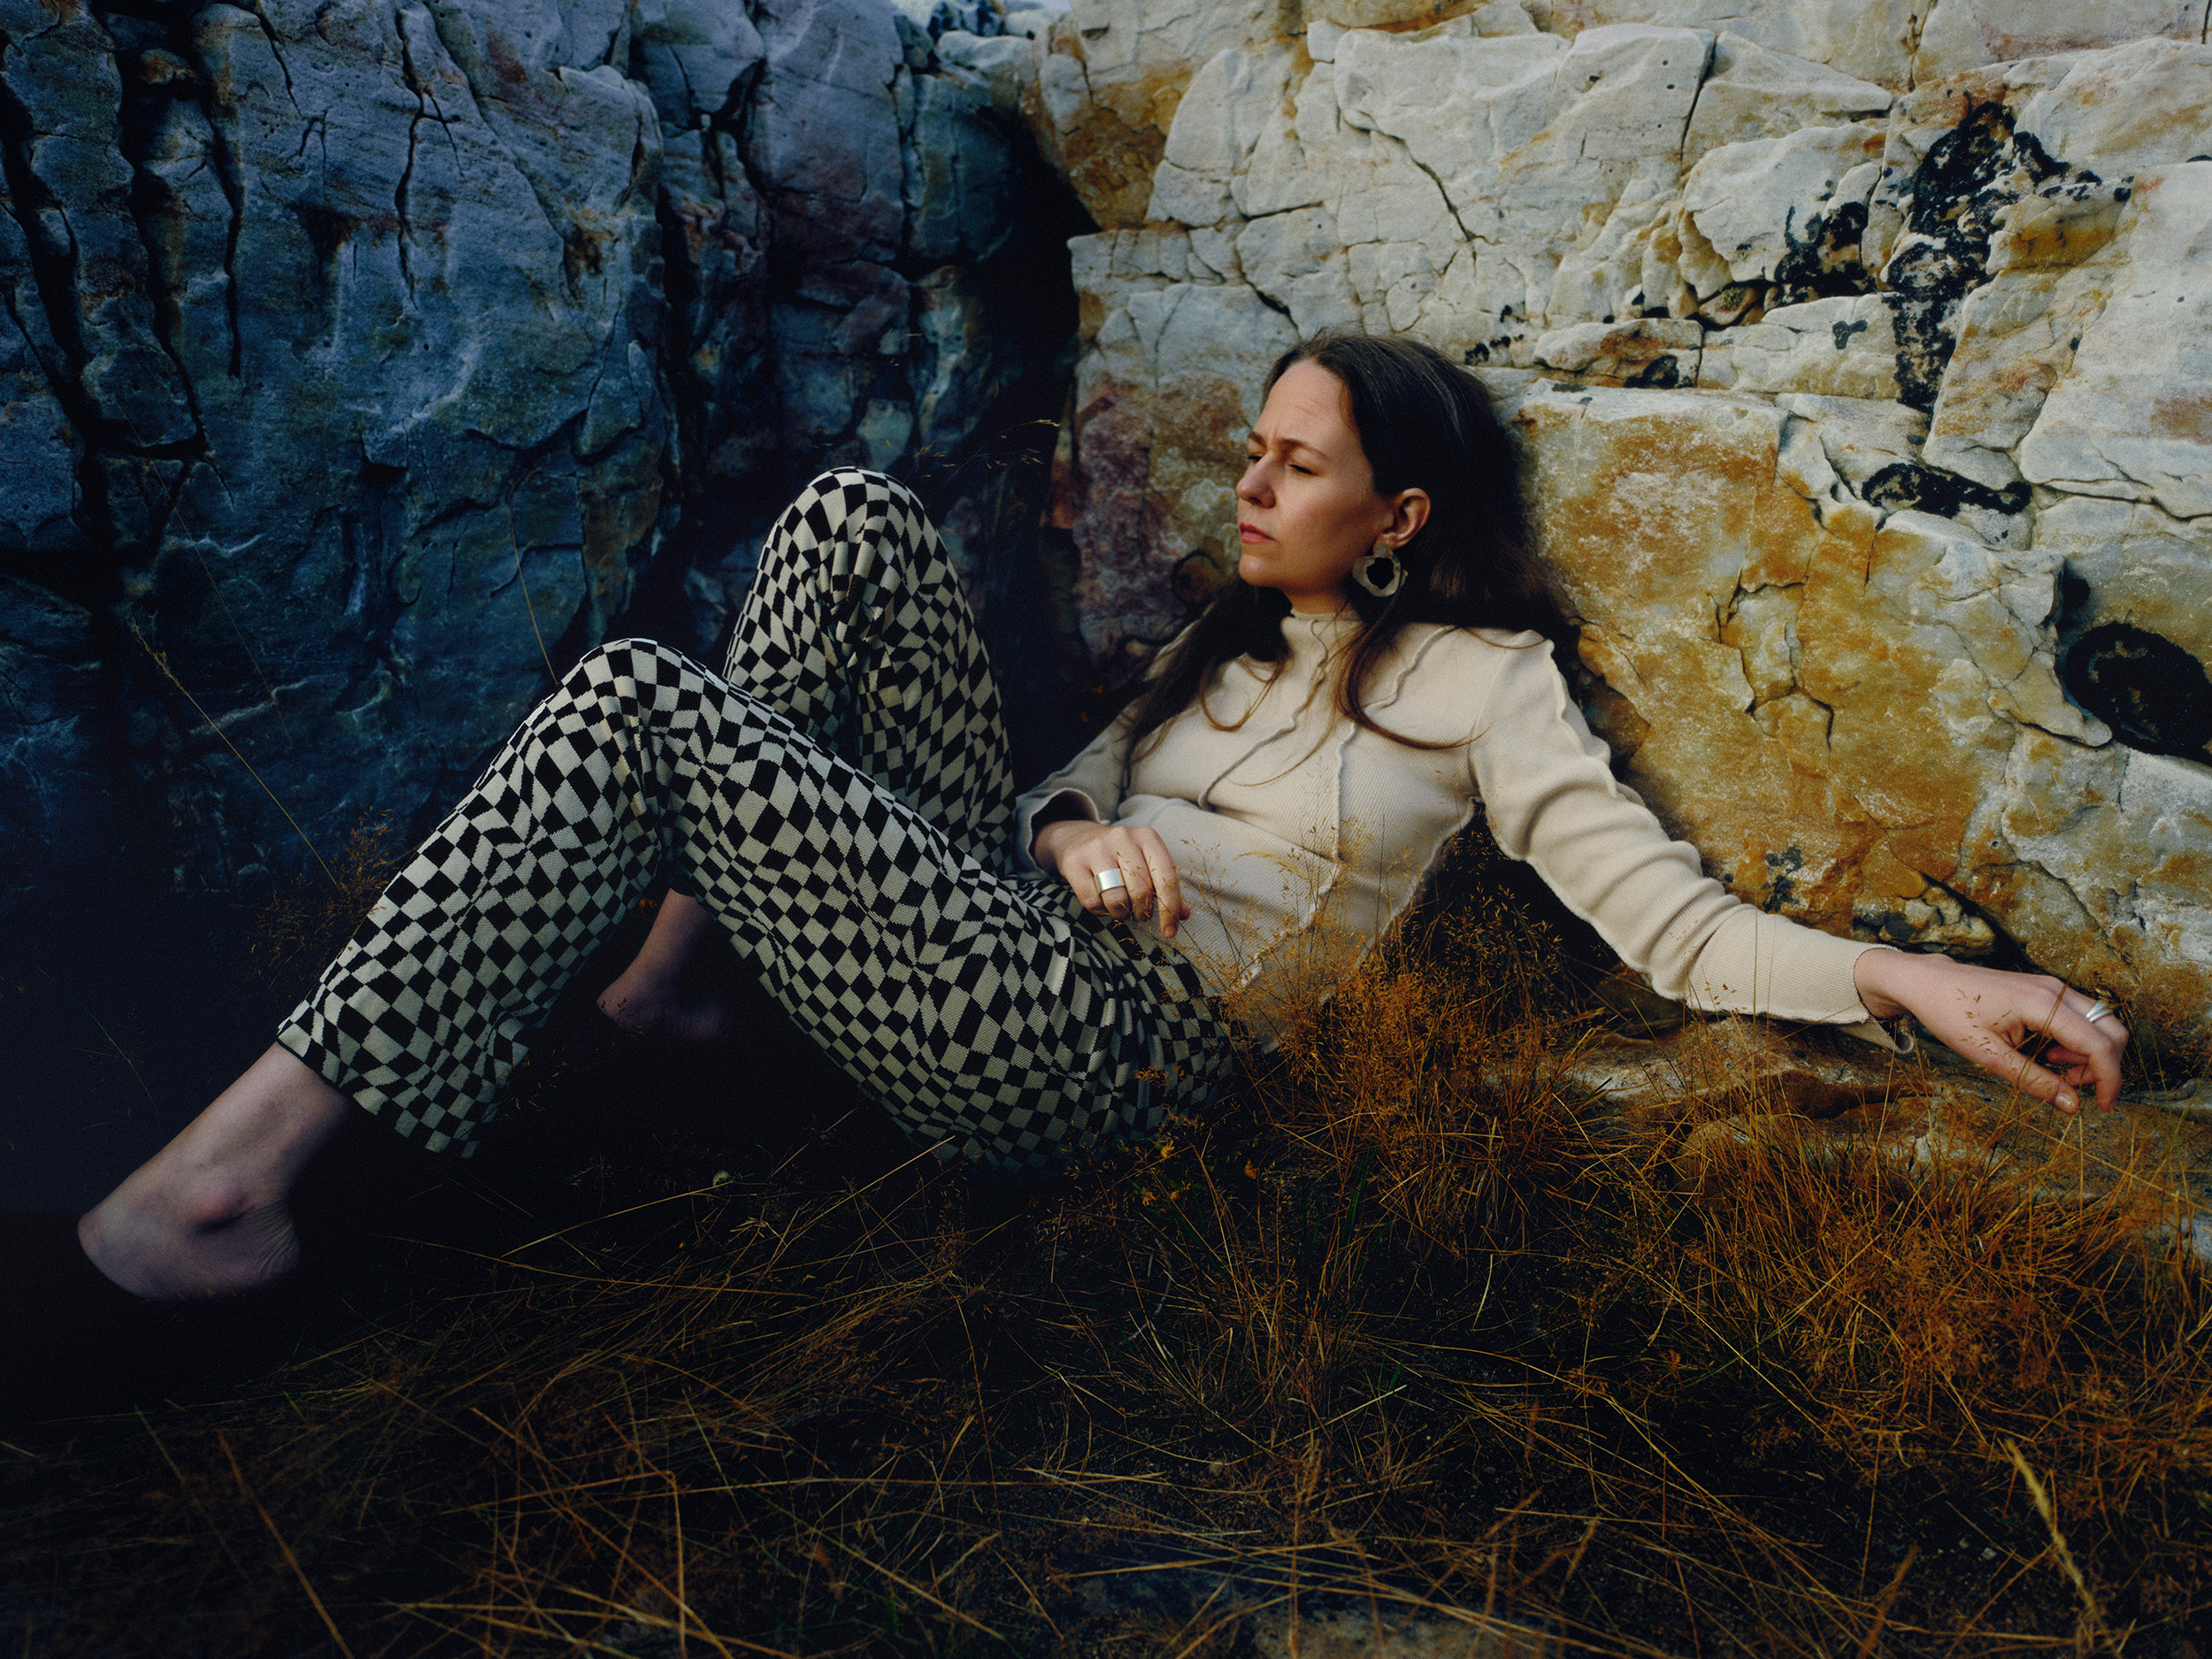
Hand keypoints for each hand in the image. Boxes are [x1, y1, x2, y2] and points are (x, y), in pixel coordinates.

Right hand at [1031, 819, 1190, 938]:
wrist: (1078, 839)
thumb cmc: (1120, 857)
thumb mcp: (1146, 863)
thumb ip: (1164, 887)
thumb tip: (1182, 915)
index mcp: (1148, 837)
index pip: (1166, 877)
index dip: (1170, 908)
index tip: (1170, 932)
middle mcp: (1123, 838)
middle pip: (1141, 891)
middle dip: (1142, 912)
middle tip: (1138, 914)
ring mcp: (1096, 848)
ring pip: (1116, 898)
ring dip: (1120, 913)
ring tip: (1120, 907)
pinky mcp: (1074, 862)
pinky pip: (1092, 901)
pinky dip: (1099, 910)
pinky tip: (1101, 901)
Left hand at [1853, 949, 2129, 1113]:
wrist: (1929, 982)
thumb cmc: (1951, 1014)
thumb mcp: (1988, 1055)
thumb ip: (2034, 1080)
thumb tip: (2072, 1106)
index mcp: (2043, 1004)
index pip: (2098, 1044)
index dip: (2109, 1079)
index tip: (2103, 1107)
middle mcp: (2056, 990)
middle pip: (2111, 1031)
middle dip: (2103, 1065)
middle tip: (2071, 1085)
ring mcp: (2053, 987)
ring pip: (2100, 1025)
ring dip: (2089, 1054)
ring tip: (2049, 1064)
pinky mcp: (2048, 991)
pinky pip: (2082, 1019)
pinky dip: (2077, 1042)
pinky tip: (2046, 1052)